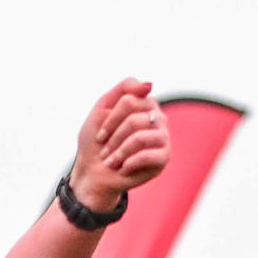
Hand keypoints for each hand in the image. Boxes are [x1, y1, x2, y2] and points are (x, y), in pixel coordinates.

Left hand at [69, 79, 174, 216]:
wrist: (94, 173)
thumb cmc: (97, 141)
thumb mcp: (101, 109)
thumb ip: (123, 90)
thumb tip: (150, 84)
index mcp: (144, 103)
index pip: (129, 100)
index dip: (110, 119)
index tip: (100, 134)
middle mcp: (157, 118)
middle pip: (134, 119)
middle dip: (114, 137)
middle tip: (105, 150)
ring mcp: (162, 137)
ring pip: (140, 138)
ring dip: (119, 152)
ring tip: (111, 161)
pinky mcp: (163, 158)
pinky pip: (146, 156)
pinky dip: (128, 163)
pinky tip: (122, 169)